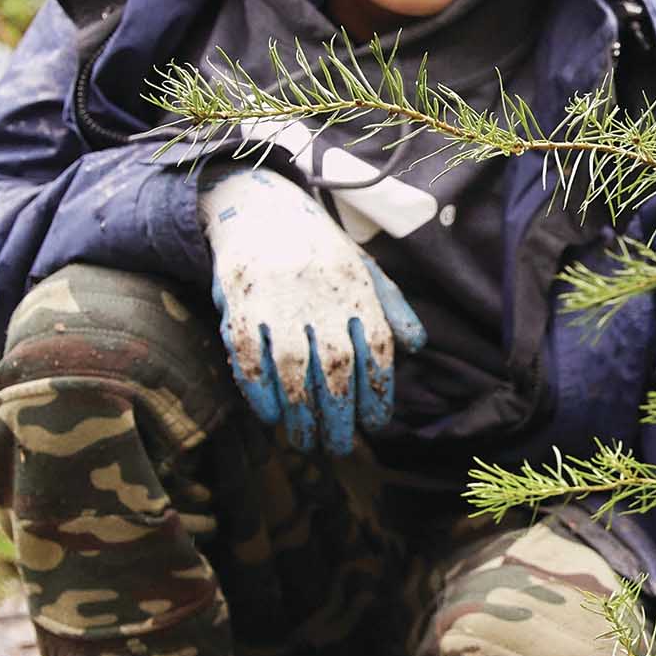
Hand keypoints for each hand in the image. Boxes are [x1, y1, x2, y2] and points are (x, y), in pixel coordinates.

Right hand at [202, 166, 424, 452]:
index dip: (378, 392)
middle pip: (336, 368)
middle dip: (339, 416)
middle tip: (338, 446)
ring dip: (300, 414)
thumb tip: (415, 347)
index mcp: (355, 288)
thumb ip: (392, 306)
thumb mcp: (363, 267)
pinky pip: (251, 358)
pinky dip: (260, 393)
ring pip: (293, 370)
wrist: (259, 209)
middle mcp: (319, 297)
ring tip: (305, 441)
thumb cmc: (319, 250)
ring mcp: (277, 302)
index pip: (376, 349)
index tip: (374, 423)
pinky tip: (271, 415)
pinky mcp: (240, 307)